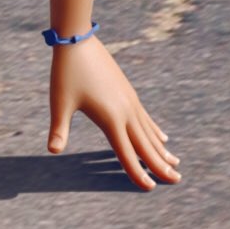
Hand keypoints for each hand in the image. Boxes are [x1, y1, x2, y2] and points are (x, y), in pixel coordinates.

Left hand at [47, 37, 180, 189]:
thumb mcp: (59, 102)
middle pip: (145, 145)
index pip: (126, 153)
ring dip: (162, 149)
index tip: (150, 188)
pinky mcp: (128, 92)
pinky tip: (163, 137)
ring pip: (149, 131)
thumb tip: (52, 151)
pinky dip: (155, 130)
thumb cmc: (66, 72)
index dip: (137, 172)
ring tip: (176, 164)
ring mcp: (129, 101)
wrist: (78, 40)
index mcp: (110, 119)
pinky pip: (146, 117)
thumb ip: (59, 129)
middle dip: (160, 165)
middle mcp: (125, 112)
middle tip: (177, 181)